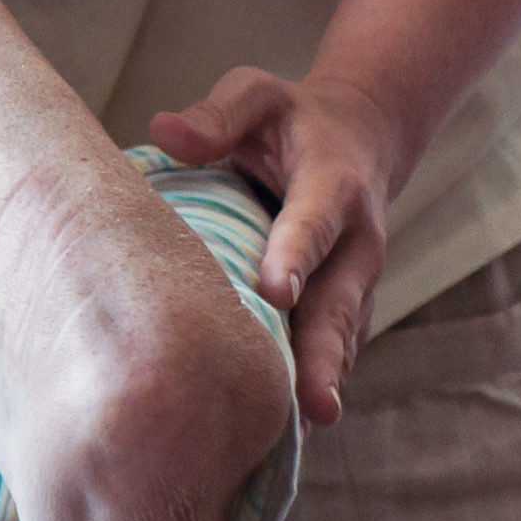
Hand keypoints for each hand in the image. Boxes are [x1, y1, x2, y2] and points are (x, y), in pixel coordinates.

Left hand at [149, 68, 400, 427]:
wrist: (356, 136)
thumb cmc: (286, 116)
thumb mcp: (254, 95)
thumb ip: (217, 115)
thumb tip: (164, 132)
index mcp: (333, 183)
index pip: (313, 222)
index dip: (296, 255)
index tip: (276, 292)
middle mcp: (356, 238)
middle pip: (339, 299)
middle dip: (322, 350)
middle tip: (309, 400)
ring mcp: (356, 276)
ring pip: (342, 333)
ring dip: (325, 378)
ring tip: (307, 426)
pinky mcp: (346, 300)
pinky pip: (336, 343)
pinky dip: (319, 379)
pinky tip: (294, 424)